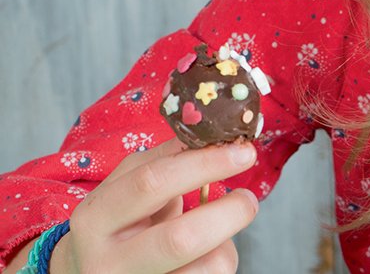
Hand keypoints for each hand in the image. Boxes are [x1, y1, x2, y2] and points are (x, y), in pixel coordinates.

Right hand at [45, 138, 258, 273]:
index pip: (153, 183)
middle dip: (229, 213)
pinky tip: (201, 255)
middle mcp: (106, 263)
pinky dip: (219, 259)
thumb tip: (215, 138)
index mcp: (95, 219)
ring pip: (207, 268)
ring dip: (226, 242)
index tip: (243, 153)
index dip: (204, 165)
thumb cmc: (119, 223)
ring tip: (214, 231)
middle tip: (248, 198)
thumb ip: (166, 160)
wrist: (93, 272)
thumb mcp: (127, 186)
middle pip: (182, 239)